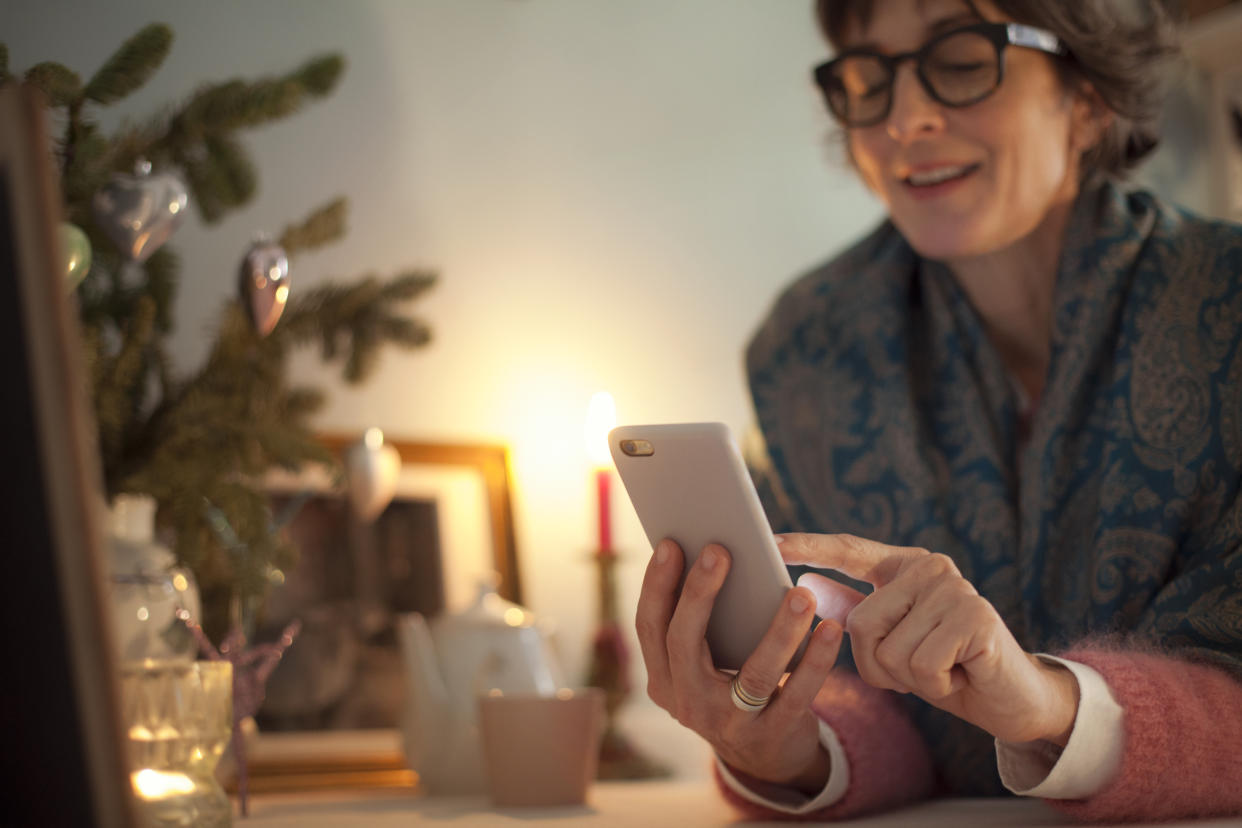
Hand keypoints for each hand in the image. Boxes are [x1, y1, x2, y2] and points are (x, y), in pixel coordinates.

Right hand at [635, 539, 845, 790]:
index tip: (671, 543)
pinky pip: (796, 694)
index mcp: (664, 678)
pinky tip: (830, 629)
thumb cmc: (732, 687)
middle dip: (700, 593)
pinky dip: (816, 661)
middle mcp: (687, 702)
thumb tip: (711, 555)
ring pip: (752, 672)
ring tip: (801, 593)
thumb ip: (701, 624)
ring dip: (779, 630)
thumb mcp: (703, 665)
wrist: (765, 757)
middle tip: (721, 550)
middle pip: (685, 642)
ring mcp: (728, 723)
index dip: (656, 585)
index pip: (649, 627)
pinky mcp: (771, 735)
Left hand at [778, 533, 1078, 745]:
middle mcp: (929, 566)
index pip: (847, 549)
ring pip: (888, 648)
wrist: (1010, 699)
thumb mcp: (892, 641)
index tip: (768, 542)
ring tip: (942, 670)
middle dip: (879, 664)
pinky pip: (920, 665)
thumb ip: (853, 612)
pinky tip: (961, 675)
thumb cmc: (945, 668)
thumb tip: (806, 585)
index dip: (808, 546)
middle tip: (919, 669)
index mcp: (903, 565)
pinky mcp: (975, 616)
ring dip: (908, 678)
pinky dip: (935, 685)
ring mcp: (954, 587)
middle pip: (859, 622)